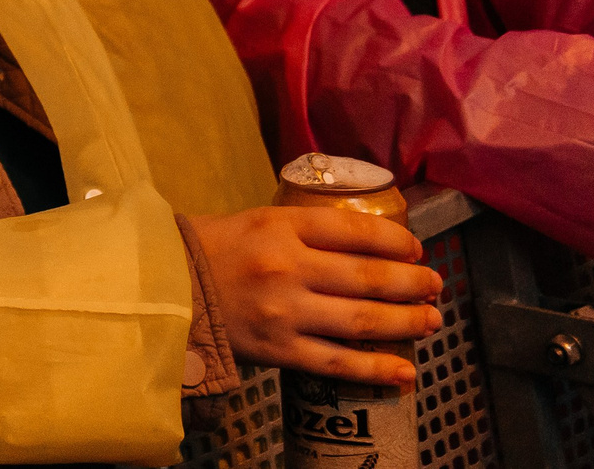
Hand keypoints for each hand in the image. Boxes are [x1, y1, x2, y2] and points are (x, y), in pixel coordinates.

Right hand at [192, 207, 443, 386]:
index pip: (354, 231)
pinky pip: (338, 363)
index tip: (416, 249)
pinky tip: (405, 371)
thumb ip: (300, 231)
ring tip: (430, 321)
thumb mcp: (253, 222)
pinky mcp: (278, 350)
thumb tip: (358, 244)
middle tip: (434, 286)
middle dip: (411, 283)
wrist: (159, 289)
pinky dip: (377, 368)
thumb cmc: (207, 250)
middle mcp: (286, 267)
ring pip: (362, 320)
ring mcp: (284, 312)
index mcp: (278, 226)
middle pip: (368, 276)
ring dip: (405, 322)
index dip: (395, 241)